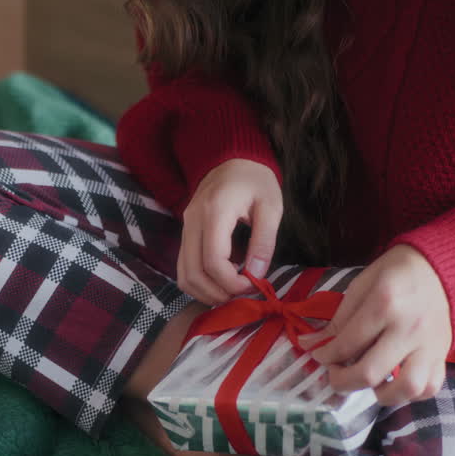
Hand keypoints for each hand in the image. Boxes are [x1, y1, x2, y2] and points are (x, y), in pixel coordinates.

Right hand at [178, 159, 282, 304]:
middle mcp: (193, 221)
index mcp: (215, 212)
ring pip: (183, 274)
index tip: (253, 285)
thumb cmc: (256, 181)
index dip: (232, 282)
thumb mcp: (271, 207)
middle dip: (217, 293)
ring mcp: (185, 227)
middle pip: (193, 273)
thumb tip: (256, 275)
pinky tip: (220, 282)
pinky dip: (199, 282)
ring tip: (230, 293)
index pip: (213, 261)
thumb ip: (264, 241)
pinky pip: (183, 266)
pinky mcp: (185, 233)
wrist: (233, 159)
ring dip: (205, 292)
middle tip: (242, 295)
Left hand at [311, 245, 451, 405]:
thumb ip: (340, 318)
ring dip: (381, 395)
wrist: (439, 268)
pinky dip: (410, 394)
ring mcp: (430, 344)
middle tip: (336, 376)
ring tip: (369, 385)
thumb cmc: (395, 273)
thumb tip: (313, 344)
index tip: (319, 356)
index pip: (347, 343)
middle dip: (343, 382)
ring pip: (407, 388)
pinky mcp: (443, 354)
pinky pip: (430, 387)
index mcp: (385, 304)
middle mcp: (409, 328)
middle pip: (371, 372)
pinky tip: (395, 384)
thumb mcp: (362, 285)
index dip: (326, 355)